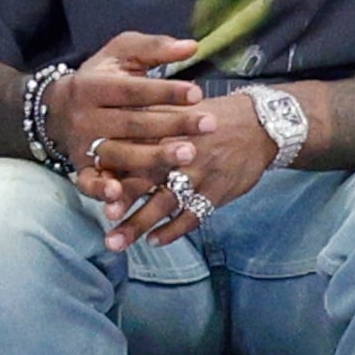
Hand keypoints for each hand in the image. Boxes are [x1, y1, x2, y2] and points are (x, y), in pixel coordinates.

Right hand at [51, 32, 216, 204]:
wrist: (56, 108)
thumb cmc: (102, 77)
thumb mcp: (121, 54)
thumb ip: (154, 48)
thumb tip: (192, 46)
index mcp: (95, 86)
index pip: (134, 90)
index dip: (165, 92)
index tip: (198, 94)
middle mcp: (86, 117)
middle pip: (133, 123)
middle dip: (172, 124)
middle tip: (209, 124)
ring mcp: (84, 145)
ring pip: (120, 154)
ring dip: (153, 157)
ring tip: (188, 154)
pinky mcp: (81, 169)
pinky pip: (89, 182)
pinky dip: (100, 191)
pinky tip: (118, 194)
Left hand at [103, 92, 275, 250]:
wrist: (260, 125)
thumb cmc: (212, 118)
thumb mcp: (180, 111)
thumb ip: (148, 124)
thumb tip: (111, 136)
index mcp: (168, 132)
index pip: (134, 152)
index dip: (113, 170)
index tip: (94, 187)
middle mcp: (181, 153)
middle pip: (144, 180)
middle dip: (123, 202)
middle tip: (102, 221)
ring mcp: (200, 174)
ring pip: (164, 203)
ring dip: (139, 224)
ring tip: (116, 242)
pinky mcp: (217, 191)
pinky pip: (192, 215)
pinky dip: (173, 230)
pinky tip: (155, 241)